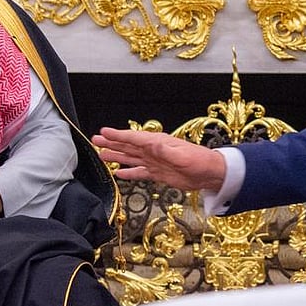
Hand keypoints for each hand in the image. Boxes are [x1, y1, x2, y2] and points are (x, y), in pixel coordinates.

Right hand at [92, 127, 225, 190]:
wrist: (210, 174)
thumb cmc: (200, 162)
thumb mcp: (182, 156)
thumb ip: (165, 151)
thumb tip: (151, 143)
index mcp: (157, 143)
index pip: (133, 138)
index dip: (117, 136)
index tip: (103, 132)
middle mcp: (153, 151)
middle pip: (128, 146)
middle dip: (111, 143)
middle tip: (95, 140)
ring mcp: (154, 162)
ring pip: (130, 157)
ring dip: (116, 156)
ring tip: (101, 154)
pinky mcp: (158, 173)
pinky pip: (139, 172)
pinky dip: (128, 172)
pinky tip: (119, 173)